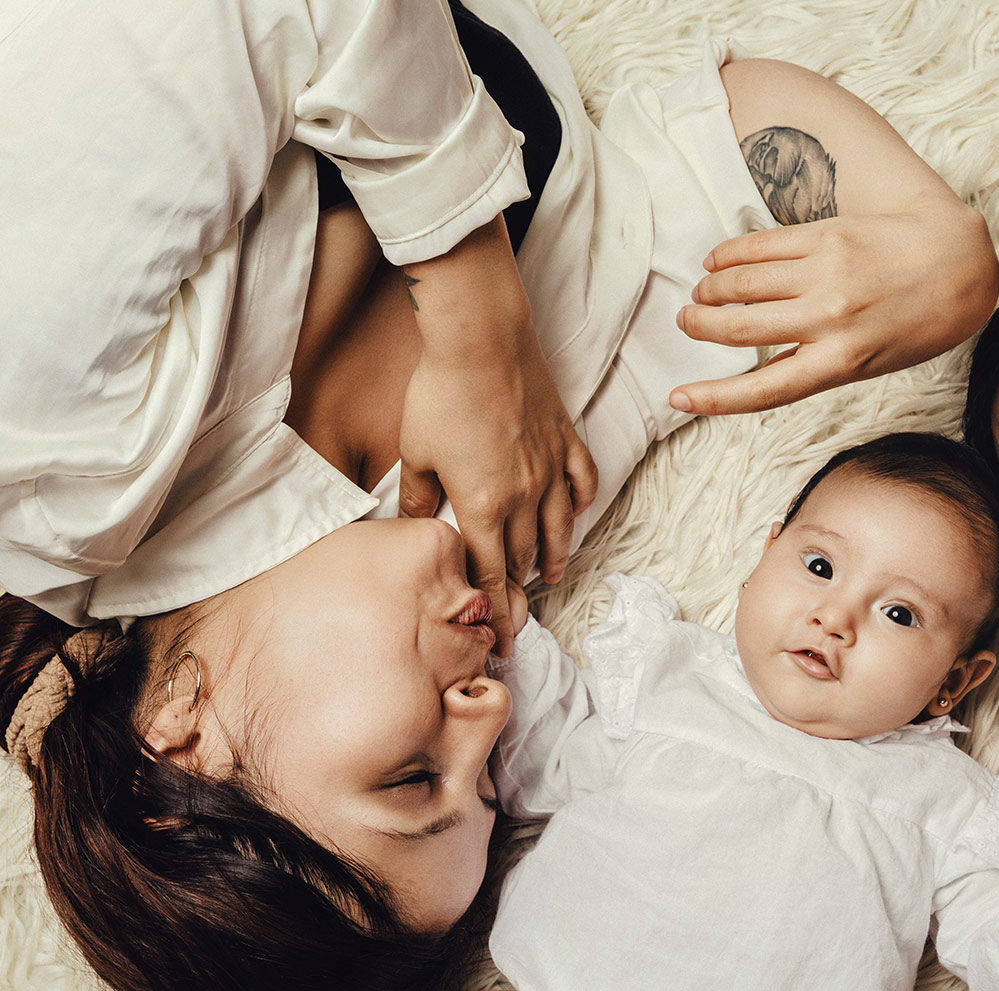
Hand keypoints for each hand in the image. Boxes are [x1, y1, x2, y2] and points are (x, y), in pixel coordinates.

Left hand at [397, 332, 597, 653]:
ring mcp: (551, 467)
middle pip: (523, 558)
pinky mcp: (565, 439)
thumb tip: (416, 529)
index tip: (499, 643)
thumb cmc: (441, 393)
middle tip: (517, 619)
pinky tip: (574, 515)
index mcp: (485, 506)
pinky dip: (580, 504)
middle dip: (519, 594)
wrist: (481, 338)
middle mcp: (525, 495)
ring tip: (549, 577)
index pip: (490, 577)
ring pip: (559, 528)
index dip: (495, 614)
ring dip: (553, 557)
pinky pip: (582, 481)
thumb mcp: (416, 454)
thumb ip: (420, 500)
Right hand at [669, 204, 997, 414]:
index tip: (678, 397)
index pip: (762, 389)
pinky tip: (718, 261)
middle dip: (700, 326)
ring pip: (741, 283)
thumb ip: (813, 365)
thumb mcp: (868, 363)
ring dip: (710, 290)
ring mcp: (826, 274)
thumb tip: (755, 367)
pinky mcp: (826, 236)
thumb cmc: (914, 323)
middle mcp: (829, 319)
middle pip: (739, 329)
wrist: (958, 264)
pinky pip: (760, 246)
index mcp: (840, 363)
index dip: (713, 397)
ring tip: (701, 294)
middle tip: (686, 323)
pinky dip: (729, 255)